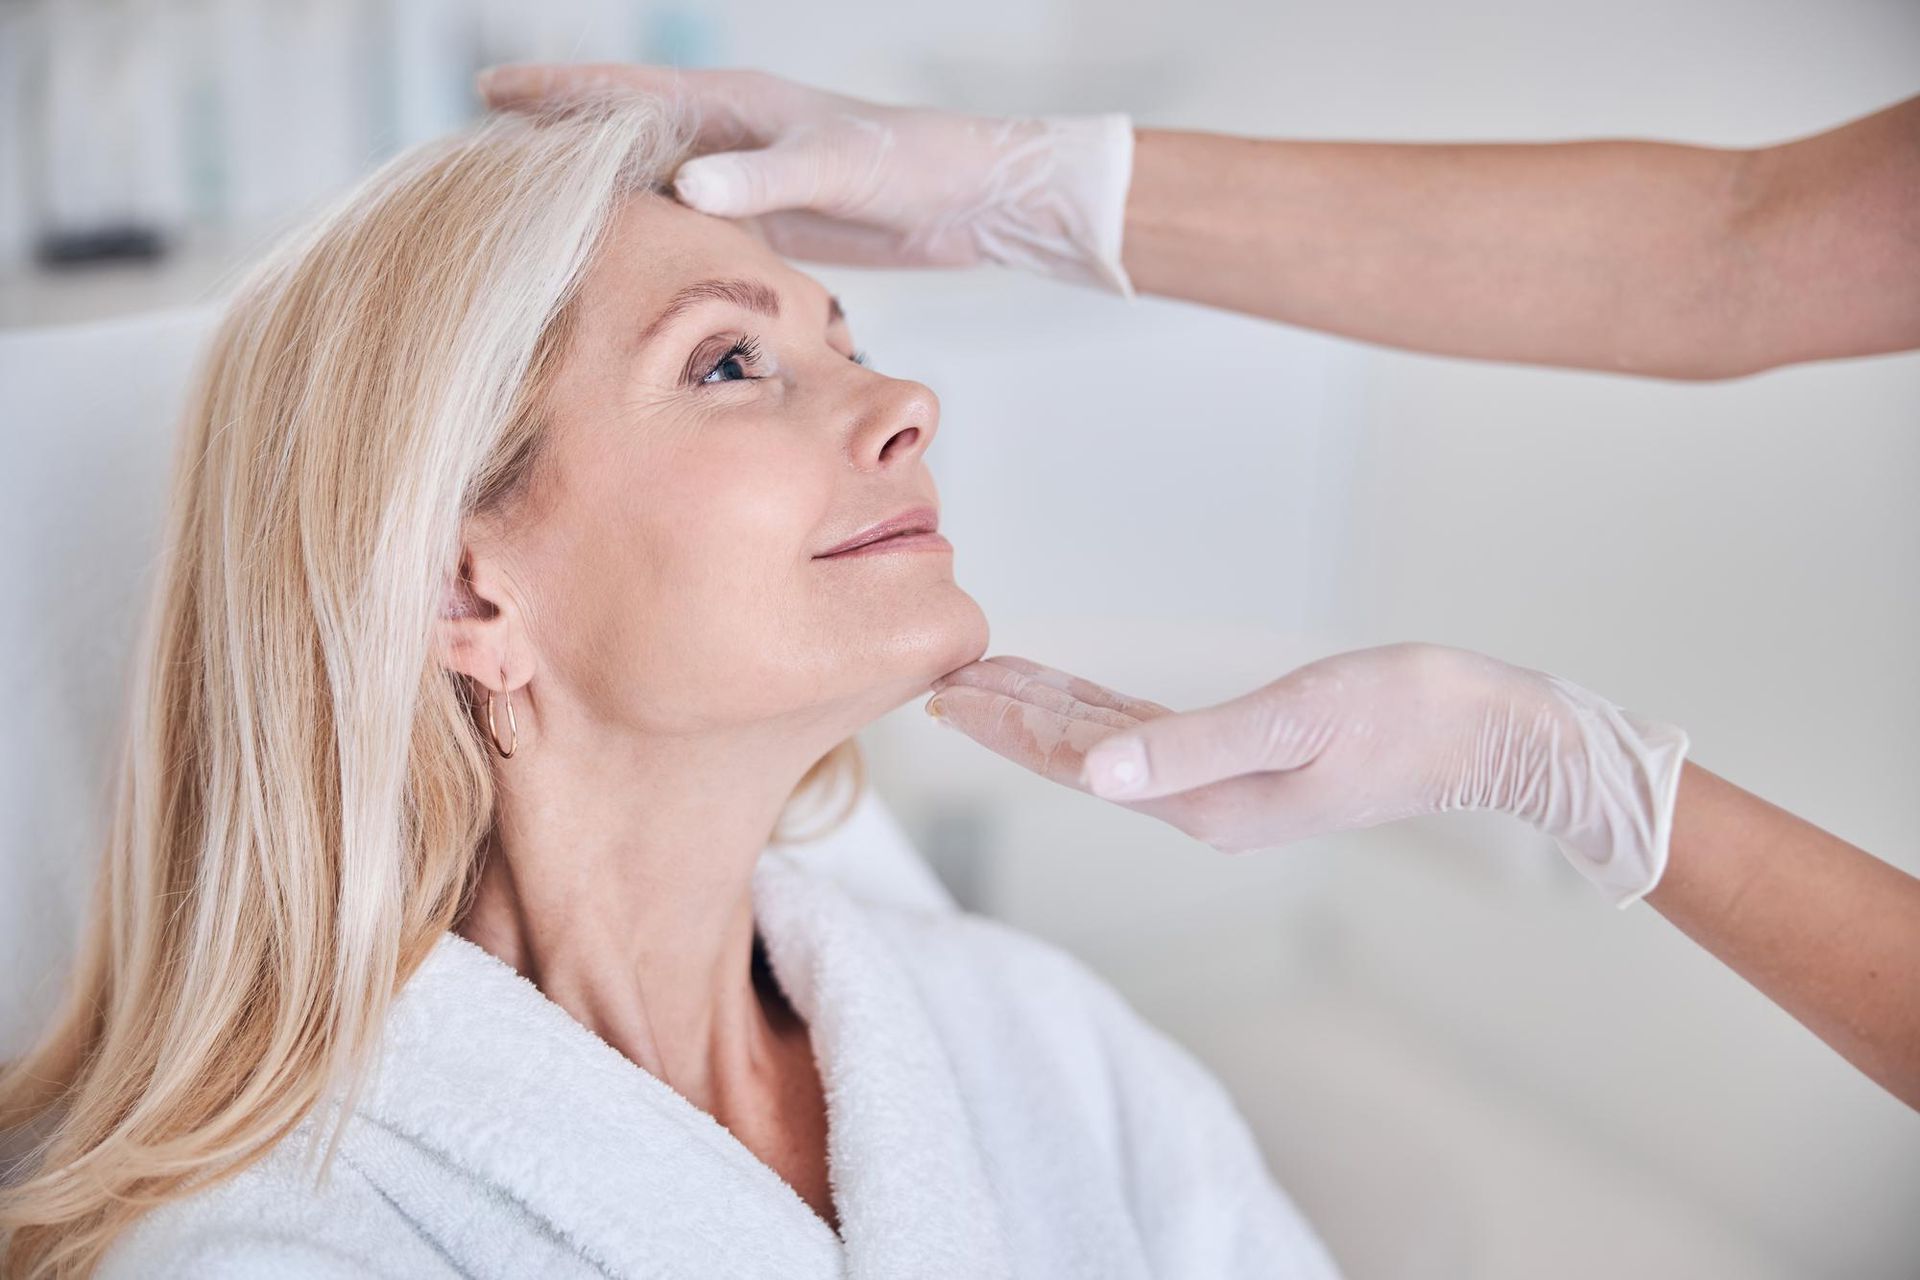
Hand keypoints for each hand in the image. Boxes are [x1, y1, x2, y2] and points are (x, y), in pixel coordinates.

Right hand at [477, 64, 1135, 292]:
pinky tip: (620, 262)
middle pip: (623, 135)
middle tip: (479, 157)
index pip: (626, 95)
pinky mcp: (767, 220)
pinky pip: (690, 223)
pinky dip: (650, 234)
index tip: (488, 93)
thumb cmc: (910, 168)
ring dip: (597, 194)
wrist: (971, 196)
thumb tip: (682, 185)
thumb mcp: (833, 169)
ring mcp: (745, 176)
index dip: (558, 95)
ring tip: (531, 218)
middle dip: (556, 141)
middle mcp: (731, 135)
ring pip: (651, 182)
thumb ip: (762, 181)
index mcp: (735, 106)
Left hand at [926, 643, 1689, 905]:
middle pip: (1078, 756)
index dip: (1007, 726)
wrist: (1493, 736)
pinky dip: (1101, 710)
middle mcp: (1202, 803)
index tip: (945, 693)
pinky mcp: (1250, 760)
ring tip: (990, 680)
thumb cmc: (1407, 718)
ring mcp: (1226, 786)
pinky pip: (1150, 734)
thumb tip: (1092, 777)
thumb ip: (1189, 750)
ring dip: (1047, 711)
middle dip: (1009, 719)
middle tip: (941, 680)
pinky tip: (1078, 692)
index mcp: (1203, 802)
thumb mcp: (1295, 722)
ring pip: (1108, 744)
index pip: (1076, 761)